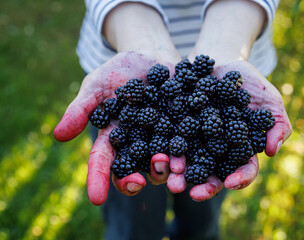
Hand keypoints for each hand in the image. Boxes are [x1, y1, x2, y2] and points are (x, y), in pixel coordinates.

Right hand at [53, 51, 177, 204]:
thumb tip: (58, 136)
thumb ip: (81, 109)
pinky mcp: (185, 130)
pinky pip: (188, 145)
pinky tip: (190, 157)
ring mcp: (162, 139)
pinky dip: (189, 153)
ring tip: (169, 168)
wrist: (151, 57)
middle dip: (134, 180)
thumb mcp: (97, 86)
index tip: (97, 198)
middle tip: (137, 182)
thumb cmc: (119, 72)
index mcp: (114, 139)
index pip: (103, 163)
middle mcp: (138, 145)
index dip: (98, 180)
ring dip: (165, 170)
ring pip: (163, 164)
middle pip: (134, 171)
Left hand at [167, 60, 291, 200]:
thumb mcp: (269, 101)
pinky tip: (157, 153)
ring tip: (169, 177)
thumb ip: (277, 125)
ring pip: (187, 162)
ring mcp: (194, 139)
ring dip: (178, 172)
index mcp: (239, 149)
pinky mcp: (176, 126)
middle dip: (201, 184)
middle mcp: (215, 149)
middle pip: (211, 173)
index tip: (230, 183)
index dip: (239, 178)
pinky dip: (163, 147)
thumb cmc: (249, 81)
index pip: (243, 169)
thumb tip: (271, 152)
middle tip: (192, 193)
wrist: (221, 61)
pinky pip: (168, 139)